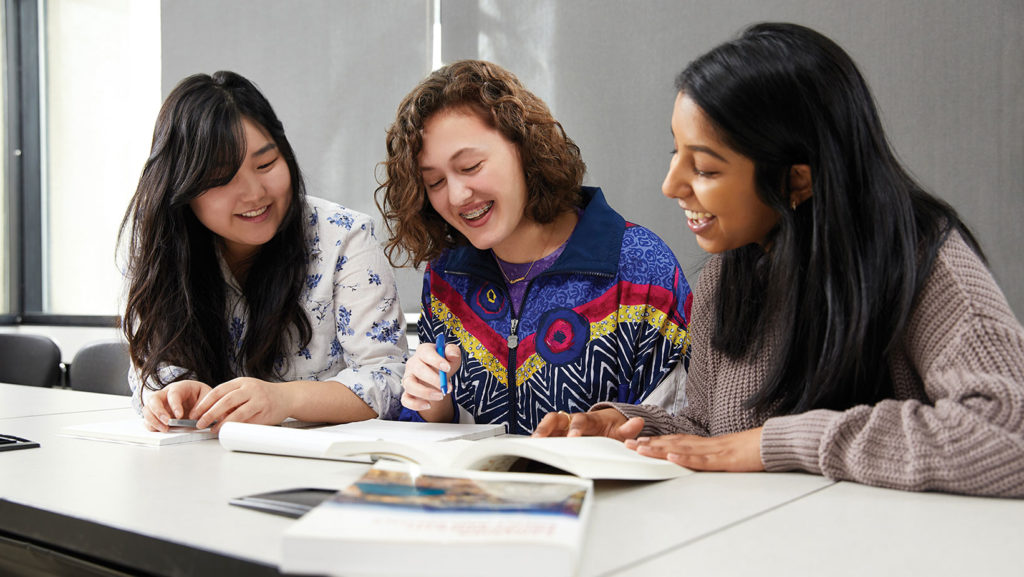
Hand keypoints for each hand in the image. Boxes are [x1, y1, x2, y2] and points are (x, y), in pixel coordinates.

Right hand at [142, 380, 211, 431]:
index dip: (174, 405)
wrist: (197, 397)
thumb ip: (203, 404)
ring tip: (165, 429)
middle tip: (168, 422)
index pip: (173, 393)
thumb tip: (193, 417)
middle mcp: (166, 394)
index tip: (179, 416)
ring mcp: (159, 404)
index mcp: (180, 387)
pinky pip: (148, 420)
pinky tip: (160, 430)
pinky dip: (151, 426)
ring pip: (148, 409)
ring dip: (154, 420)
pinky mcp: (157, 415)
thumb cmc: (201, 395)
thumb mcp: (207, 395)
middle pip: (153, 398)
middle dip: (159, 411)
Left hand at [189, 377, 291, 432]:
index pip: (218, 391)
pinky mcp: (265, 411)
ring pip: (237, 412)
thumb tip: (209, 412)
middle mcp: (249, 388)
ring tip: (212, 429)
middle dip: (209, 413)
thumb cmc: (263, 395)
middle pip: (225, 401)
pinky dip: (236, 426)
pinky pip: (248, 420)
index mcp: (241, 382)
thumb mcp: (246, 389)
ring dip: (222, 422)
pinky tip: (229, 430)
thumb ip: (231, 397)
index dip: (204, 403)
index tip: (194, 413)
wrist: (287, 396)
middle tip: (200, 423)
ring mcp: (258, 399)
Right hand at [401, 342, 460, 417]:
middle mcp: (413, 364)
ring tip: (440, 396)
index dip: (436, 360)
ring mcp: (408, 378)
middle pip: (418, 370)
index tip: (447, 368)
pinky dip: (416, 404)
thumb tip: (453, 354)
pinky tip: (428, 405)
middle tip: (446, 387)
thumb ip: (453, 352)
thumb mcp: (451, 357)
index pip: (426, 353)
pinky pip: (406, 400)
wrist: (437, 379)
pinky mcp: (407, 392)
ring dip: (426, 392)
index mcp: (423, 351)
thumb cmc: (442, 366)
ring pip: (410, 385)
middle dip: (434, 379)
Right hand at [532, 408, 644, 440]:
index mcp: (589, 419)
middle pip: (555, 418)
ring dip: (538, 434)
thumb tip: (638, 422)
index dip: (575, 427)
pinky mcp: (557, 435)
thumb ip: (628, 429)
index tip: (573, 437)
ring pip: (547, 426)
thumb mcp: (622, 430)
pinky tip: (528, 451)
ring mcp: (563, 427)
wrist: (607, 426)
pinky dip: (537, 442)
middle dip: (546, 427)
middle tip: (539, 439)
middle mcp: (572, 420)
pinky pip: (545, 437)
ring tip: (529, 445)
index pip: (580, 420)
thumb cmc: (612, 429)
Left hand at [625, 427, 764, 471]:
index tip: (638, 442)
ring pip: (682, 450)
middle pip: (673, 444)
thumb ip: (714, 456)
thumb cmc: (755, 450)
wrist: (775, 443)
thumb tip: (700, 461)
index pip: (677, 441)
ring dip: (659, 450)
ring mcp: (715, 451)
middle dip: (650, 445)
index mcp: (708, 444)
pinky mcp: (725, 460)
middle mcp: (707, 445)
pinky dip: (686, 459)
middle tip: (628, 445)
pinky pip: (702, 460)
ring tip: (640, 450)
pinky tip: (671, 458)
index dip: (656, 442)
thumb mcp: (730, 454)